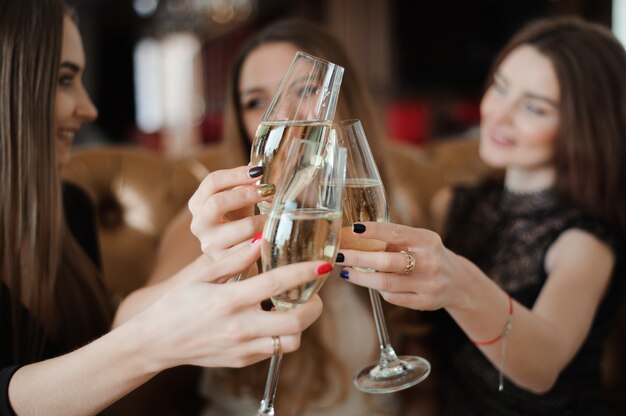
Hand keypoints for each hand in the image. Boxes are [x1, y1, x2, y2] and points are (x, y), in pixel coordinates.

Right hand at [136, 239, 325, 369]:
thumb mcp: (201, 276)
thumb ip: (233, 259)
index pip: (276, 283)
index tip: (321, 264)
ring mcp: (242, 348)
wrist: (156, 342)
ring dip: (301, 324)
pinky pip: (274, 350)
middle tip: (314, 294)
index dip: (303, 272)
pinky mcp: (242, 361)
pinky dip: (282, 335)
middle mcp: (239, 327)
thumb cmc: (177, 304)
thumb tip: (260, 240)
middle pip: (294, 322)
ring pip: (290, 342)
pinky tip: (273, 320)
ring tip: (295, 308)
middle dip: (314, 306)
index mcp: (229, 300)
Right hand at [188, 165, 272, 261]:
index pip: (212, 182)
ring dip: (263, 220)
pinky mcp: (224, 262)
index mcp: (198, 204)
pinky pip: (249, 250)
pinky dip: (262, 241)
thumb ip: (245, 187)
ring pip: (242, 227)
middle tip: (269, 190)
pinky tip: (270, 237)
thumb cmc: (237, 226)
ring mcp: (210, 245)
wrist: (233, 262)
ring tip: (275, 217)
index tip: (258, 171)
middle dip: (247, 194)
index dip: (236, 174)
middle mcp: (199, 224)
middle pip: (218, 202)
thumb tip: (258, 165)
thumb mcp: (238, 205)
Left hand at [337, 222, 469, 311]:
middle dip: (359, 258)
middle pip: (387, 261)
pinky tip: (369, 283)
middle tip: (339, 255)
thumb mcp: (418, 241)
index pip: (397, 232)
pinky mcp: (424, 302)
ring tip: (347, 272)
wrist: (458, 281)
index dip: (374, 231)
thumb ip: (393, 240)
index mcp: (427, 239)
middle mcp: (430, 261)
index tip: (353, 229)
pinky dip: (377, 290)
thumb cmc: (428, 255)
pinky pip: (392, 297)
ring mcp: (428, 284)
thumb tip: (354, 237)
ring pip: (386, 283)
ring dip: (361, 278)